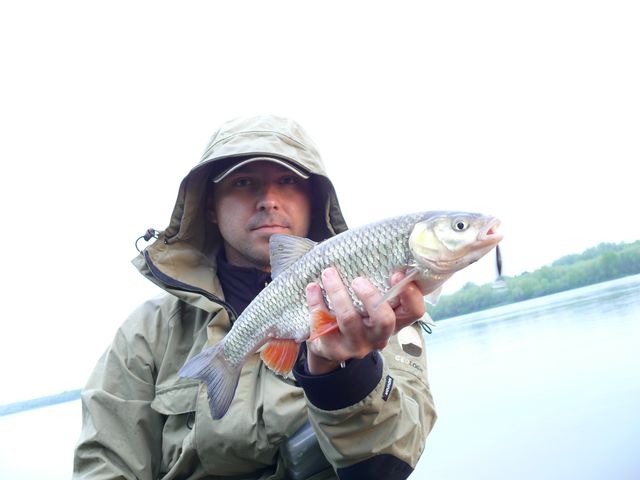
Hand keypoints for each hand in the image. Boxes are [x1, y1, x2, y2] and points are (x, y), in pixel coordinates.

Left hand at [305, 267, 425, 374]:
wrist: (329, 346)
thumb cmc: (355, 315)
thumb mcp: (370, 306)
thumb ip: (378, 286)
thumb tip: (376, 248)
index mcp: (393, 321)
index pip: (413, 312)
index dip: (411, 294)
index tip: (397, 273)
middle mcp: (378, 336)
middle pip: (384, 320)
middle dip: (372, 296)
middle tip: (358, 280)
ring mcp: (356, 345)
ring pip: (349, 318)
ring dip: (337, 291)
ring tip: (328, 273)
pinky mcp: (332, 349)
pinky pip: (322, 323)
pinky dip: (316, 301)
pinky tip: (312, 288)